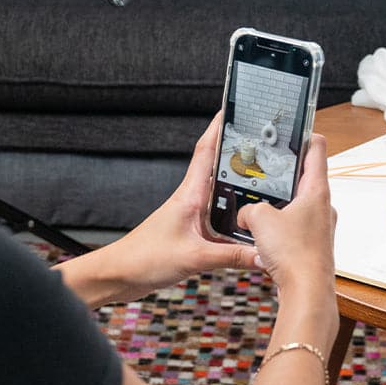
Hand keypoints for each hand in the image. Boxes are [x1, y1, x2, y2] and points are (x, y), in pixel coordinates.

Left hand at [59, 114, 259, 306]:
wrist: (119, 275)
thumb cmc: (143, 258)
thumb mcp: (194, 257)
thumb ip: (232, 256)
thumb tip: (264, 253)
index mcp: (190, 193)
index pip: (207, 150)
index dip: (220, 126)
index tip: (235, 109)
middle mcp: (193, 199)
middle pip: (220, 167)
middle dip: (240, 151)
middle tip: (263, 139)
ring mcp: (194, 215)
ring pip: (224, 194)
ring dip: (241, 186)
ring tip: (266, 177)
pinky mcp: (195, 233)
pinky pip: (223, 219)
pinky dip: (237, 218)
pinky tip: (249, 225)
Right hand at [237, 133, 336, 297]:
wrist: (307, 292)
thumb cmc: (294, 254)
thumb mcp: (260, 220)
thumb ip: (249, 209)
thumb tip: (246, 214)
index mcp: (317, 190)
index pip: (317, 148)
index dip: (305, 134)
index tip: (293, 129)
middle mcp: (324, 206)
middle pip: (308, 177)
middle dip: (287, 172)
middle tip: (267, 167)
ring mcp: (321, 226)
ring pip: (301, 205)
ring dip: (282, 203)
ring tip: (261, 203)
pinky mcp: (314, 245)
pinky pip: (296, 227)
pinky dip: (282, 226)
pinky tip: (264, 235)